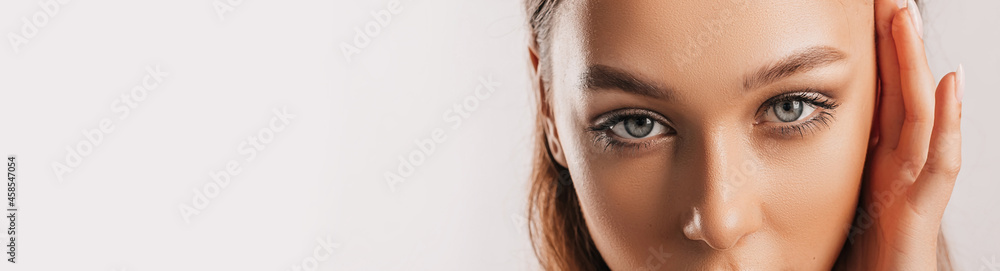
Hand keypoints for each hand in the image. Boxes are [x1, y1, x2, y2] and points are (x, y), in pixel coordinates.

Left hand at [840, 0, 964, 269]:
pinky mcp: (921, 216)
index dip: (874, 54)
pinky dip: (948, 121)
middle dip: (894, 43)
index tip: (862, 12)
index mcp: (872, 165)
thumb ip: (815, 175)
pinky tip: (951, 83)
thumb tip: (770, 139)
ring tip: (907, 16)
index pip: (877, 96)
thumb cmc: (847, 265)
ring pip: (919, 113)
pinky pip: (940, 163)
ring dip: (915, 63)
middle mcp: (897, 170)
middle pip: (900, 93)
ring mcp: (913, 190)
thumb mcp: (823, 207)